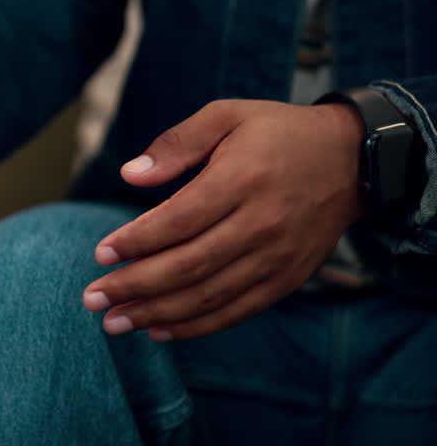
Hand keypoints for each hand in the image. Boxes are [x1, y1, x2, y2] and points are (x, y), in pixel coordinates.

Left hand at [83, 99, 363, 340]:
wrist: (354, 160)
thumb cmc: (277, 133)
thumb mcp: (227, 116)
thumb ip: (176, 143)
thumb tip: (130, 175)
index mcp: (242, 180)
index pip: (179, 220)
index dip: (136, 241)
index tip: (100, 254)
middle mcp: (262, 223)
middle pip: (189, 265)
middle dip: (134, 287)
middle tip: (92, 299)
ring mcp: (278, 256)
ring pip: (209, 295)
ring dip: (156, 314)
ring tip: (114, 322)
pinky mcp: (288, 278)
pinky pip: (237, 310)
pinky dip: (196, 326)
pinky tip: (158, 330)